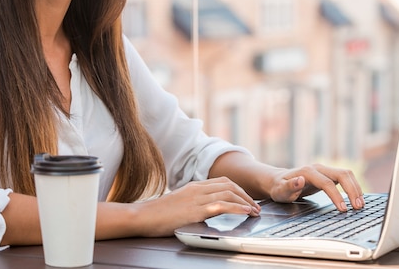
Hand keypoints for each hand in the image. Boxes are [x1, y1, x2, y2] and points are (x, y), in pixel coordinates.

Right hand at [132, 177, 260, 236]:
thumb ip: (193, 202)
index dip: (238, 189)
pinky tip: (245, 212)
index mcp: (194, 186)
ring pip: (229, 193)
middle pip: (229, 185)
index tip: (247, 199)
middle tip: (256, 206)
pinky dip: (238, 207)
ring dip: (246, 202)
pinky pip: (222, 205)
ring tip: (255, 211)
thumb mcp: (179, 203)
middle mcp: (197, 188)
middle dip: (246, 195)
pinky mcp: (196, 210)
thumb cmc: (157, 214)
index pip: (222, 181)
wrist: (142, 217)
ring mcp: (197, 198)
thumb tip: (206, 210)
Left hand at [269, 164, 364, 211]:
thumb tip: (300, 180)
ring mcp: (324, 170)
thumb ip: (289, 186)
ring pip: (346, 174)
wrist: (279, 181)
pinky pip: (345, 177)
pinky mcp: (328, 174)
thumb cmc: (279, 188)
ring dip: (355, 187)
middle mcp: (318, 168)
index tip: (343, 209)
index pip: (327, 183)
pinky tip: (357, 197)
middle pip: (342, 174)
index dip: (337, 196)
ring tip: (360, 204)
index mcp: (308, 171)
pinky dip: (353, 186)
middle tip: (358, 206)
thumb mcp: (280, 190)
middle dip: (352, 190)